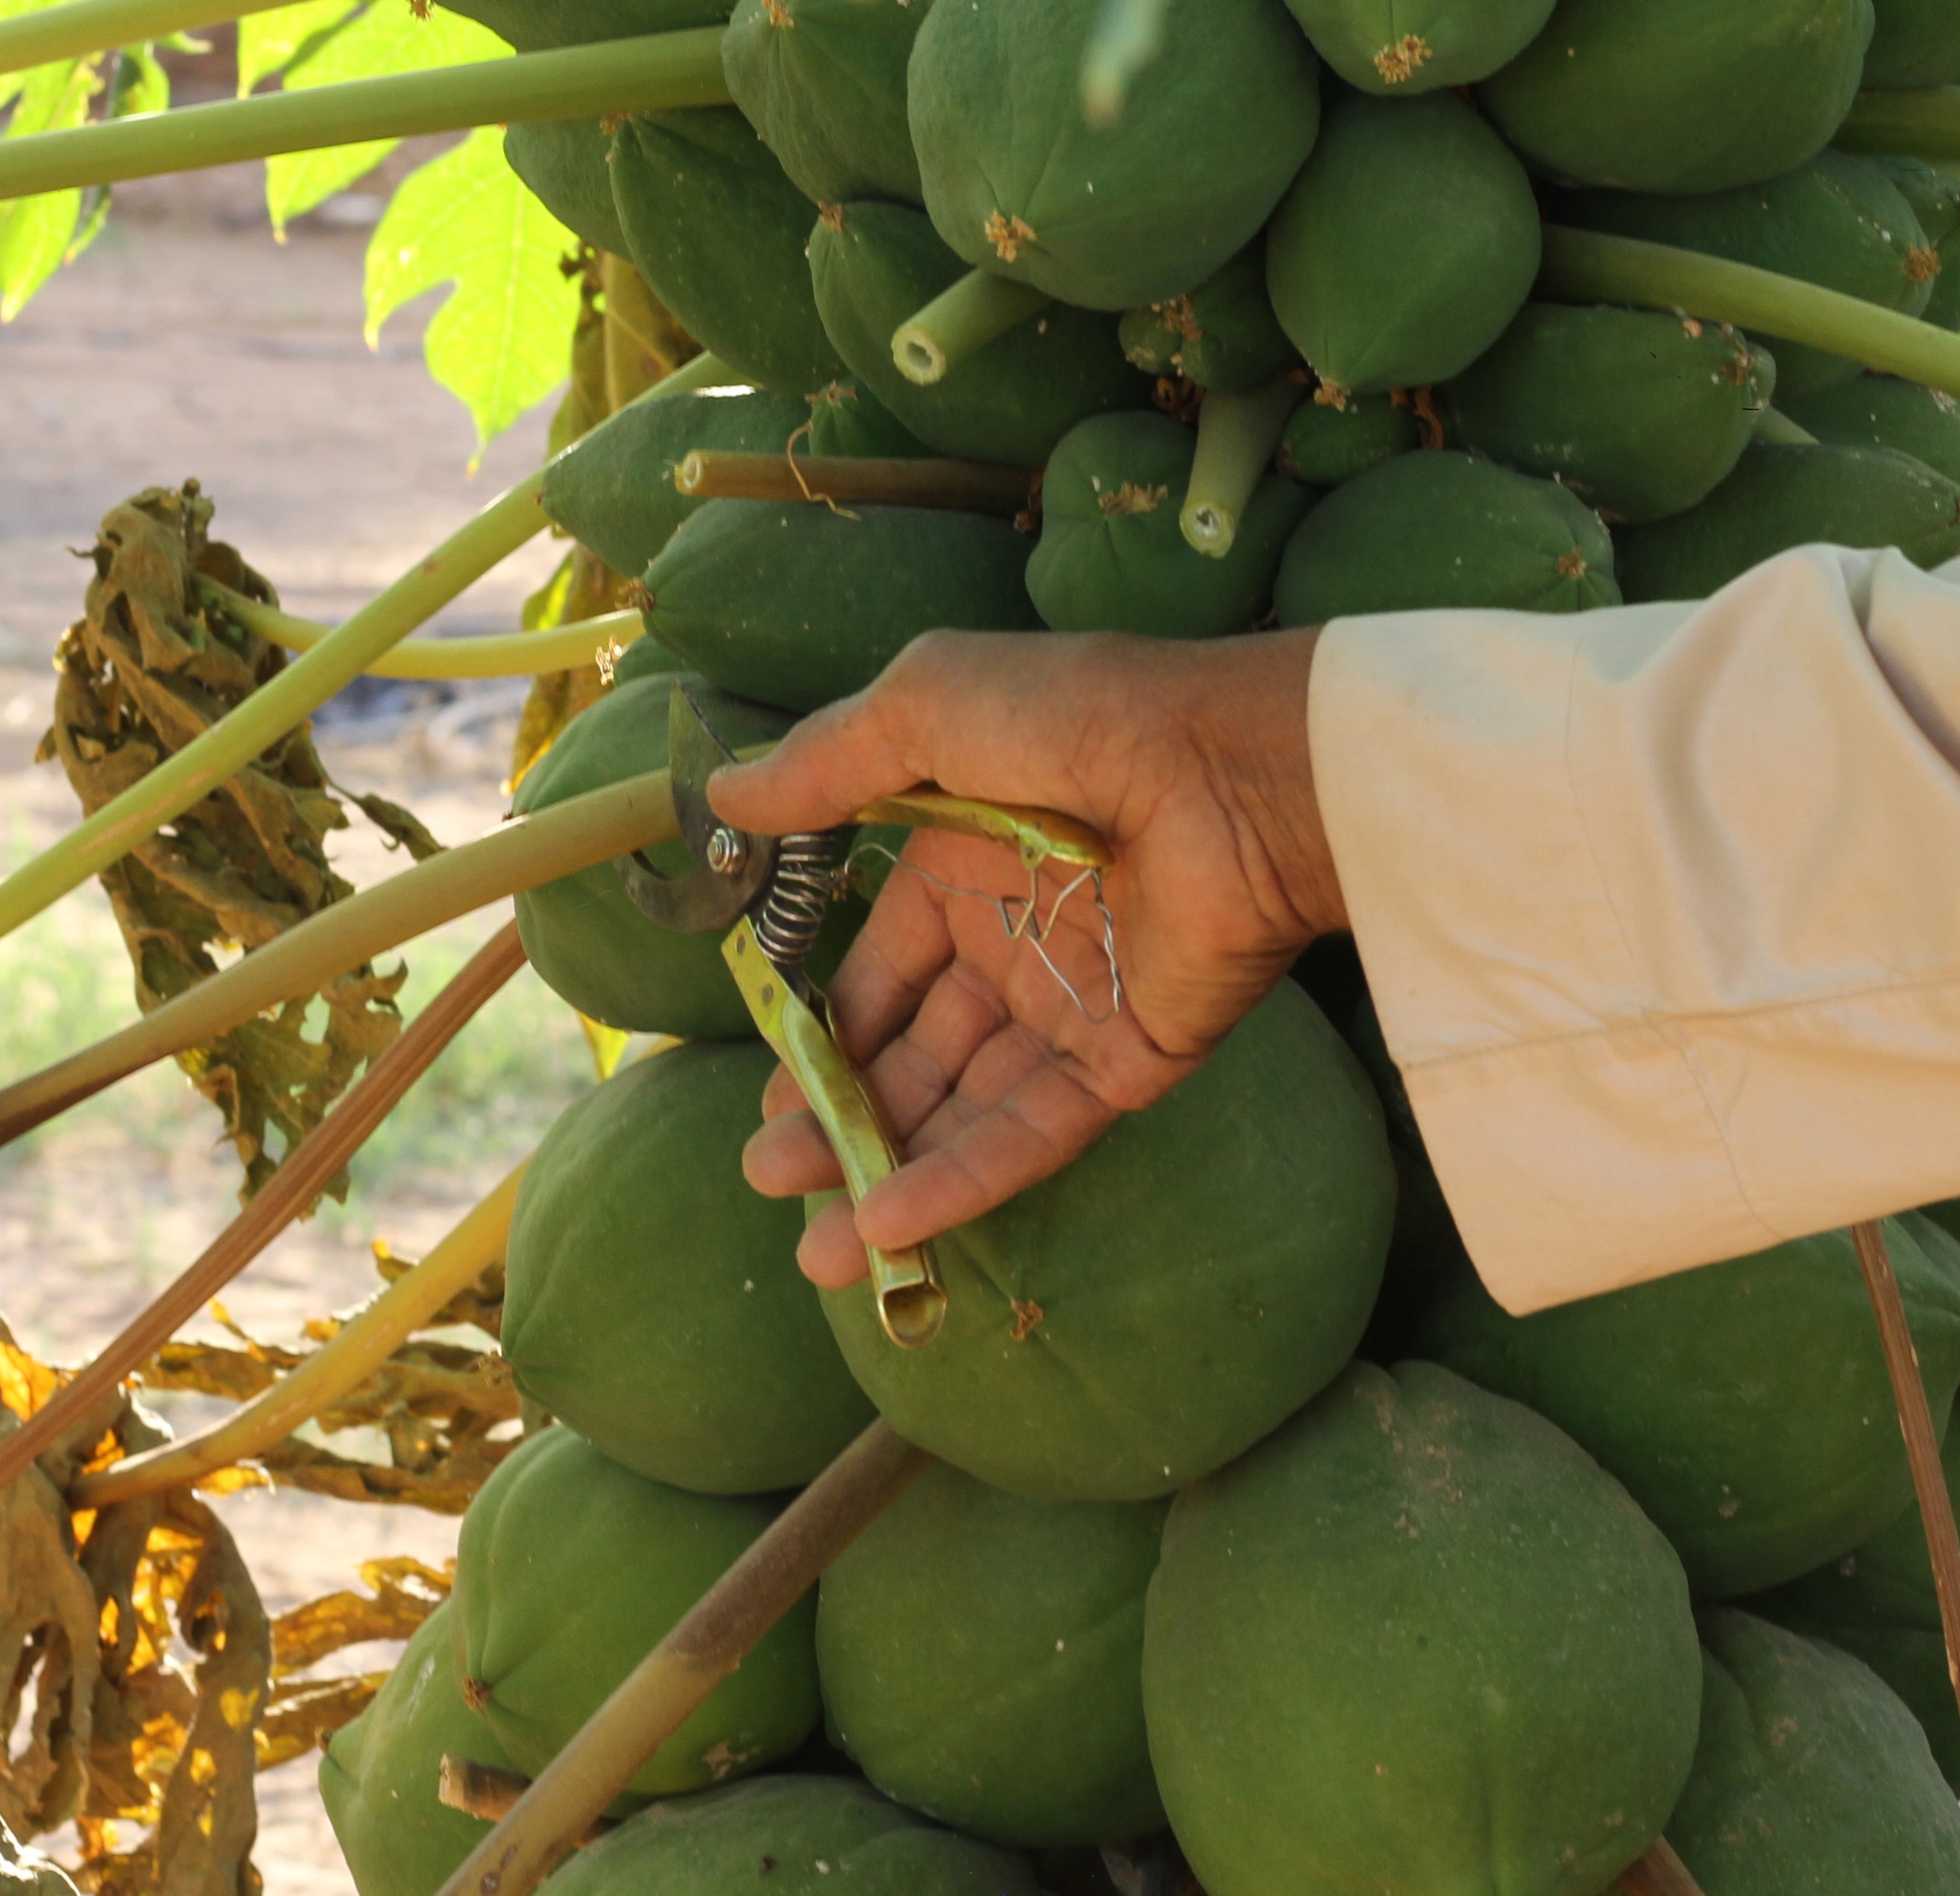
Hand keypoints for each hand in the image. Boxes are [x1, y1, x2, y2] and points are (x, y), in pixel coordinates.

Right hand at [715, 626, 1341, 1287]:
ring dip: (889, 1173)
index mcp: (968, 866)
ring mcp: (1077, 1007)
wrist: (1232, 768)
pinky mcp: (1132, 1058)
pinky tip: (893, 1223)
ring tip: (821, 1253)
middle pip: (914, 1055)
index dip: (825, 1036)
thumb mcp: (930, 706)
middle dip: (840, 1122)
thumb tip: (727, 791)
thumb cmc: (1082, 718)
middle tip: (771, 1179)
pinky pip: (1035, 1130)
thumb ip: (829, 762)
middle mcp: (1019, 943)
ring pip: (965, 1109)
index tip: (770, 1095)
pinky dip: (964, 1180)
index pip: (882, 975)